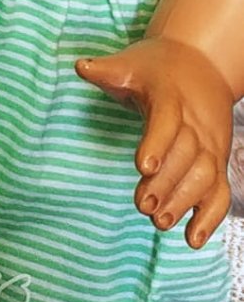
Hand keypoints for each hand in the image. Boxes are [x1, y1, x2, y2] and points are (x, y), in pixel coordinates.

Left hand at [76, 37, 233, 247]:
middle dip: (166, 183)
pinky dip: (211, 216)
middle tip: (143, 206)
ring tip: (160, 223)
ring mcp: (209, 144)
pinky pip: (221, 190)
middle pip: (187, 154)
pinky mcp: (217, 161)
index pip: (167, 120)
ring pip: (205, 175)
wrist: (200, 63)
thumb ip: (107, 70)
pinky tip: (193, 239)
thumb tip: (80, 66)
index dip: (157, 143)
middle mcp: (195, 122)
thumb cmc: (156, 67)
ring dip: (184, 201)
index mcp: (170, 96)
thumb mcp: (131, 63)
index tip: (142, 166)